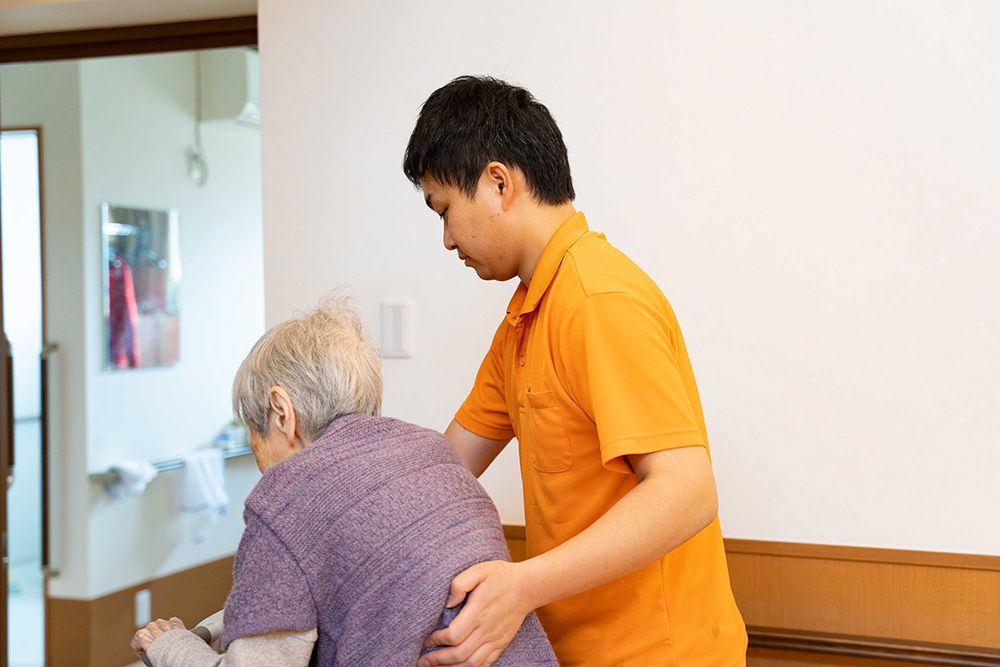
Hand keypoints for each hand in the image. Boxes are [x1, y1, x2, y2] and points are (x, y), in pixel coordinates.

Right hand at [131, 617, 186, 656]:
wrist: (178, 652)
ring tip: (167, 643)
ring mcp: (163, 622)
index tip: (145, 652)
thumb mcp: (148, 656)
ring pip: (160, 626)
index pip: (136, 641)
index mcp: (141, 635)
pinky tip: (174, 637)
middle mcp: (151, 626)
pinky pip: (172, 624)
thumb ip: (145, 650)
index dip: (140, 648)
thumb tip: (148, 655)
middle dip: (152, 639)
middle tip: (157, 648)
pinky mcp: (174, 621)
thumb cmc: (163, 656)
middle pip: (149, 632)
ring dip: (163, 633)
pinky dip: (173, 629)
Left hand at [418, 560, 532, 666]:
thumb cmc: (500, 576)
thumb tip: (448, 603)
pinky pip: (485, 663)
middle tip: (423, 661)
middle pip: (459, 654)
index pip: (453, 635)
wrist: (528, 586)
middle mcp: (487, 629)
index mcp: (478, 612)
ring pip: (471, 663)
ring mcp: (496, 639)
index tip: (428, 639)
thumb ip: (459, 584)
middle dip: (438, 660)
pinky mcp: (501, 643)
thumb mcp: (478, 570)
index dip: (437, 640)